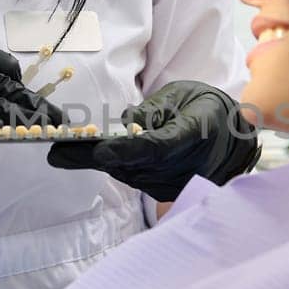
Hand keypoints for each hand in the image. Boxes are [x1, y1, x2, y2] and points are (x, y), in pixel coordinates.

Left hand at [47, 80, 259, 201]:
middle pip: (133, 164)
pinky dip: (113, 165)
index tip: (100, 151)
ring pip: (128, 173)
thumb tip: (125, 121)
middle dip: (93, 157)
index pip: (156, 147)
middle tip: (56, 152)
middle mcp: (184, 166)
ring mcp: (175, 184)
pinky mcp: (165, 192)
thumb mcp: (181, 96)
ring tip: (63, 152)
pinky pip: (133, 177)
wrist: (232, 138)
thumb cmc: (204, 109)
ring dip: (97, 162)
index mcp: (192, 135)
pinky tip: (91, 155)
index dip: (127, 151)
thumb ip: (153, 109)